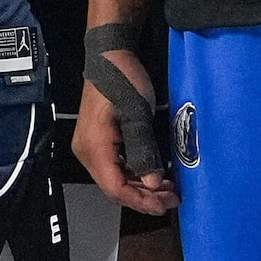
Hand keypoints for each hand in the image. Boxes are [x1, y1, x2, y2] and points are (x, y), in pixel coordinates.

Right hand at [73, 47, 177, 216]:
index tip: (165, 205)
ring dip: (142, 185)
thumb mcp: (137, 114)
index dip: (140, 201)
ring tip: (168, 187)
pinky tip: (154, 173)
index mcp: (94, 148)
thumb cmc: (123, 80)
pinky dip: (135, 172)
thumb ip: (144, 151)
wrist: (109, 55)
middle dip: (144, 196)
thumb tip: (153, 184)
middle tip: (172, 197)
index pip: (115, 188)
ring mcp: (91, 147)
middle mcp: (88, 152)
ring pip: (116, 178)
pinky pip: (116, 165)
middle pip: (115, 187)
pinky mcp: (99, 140)